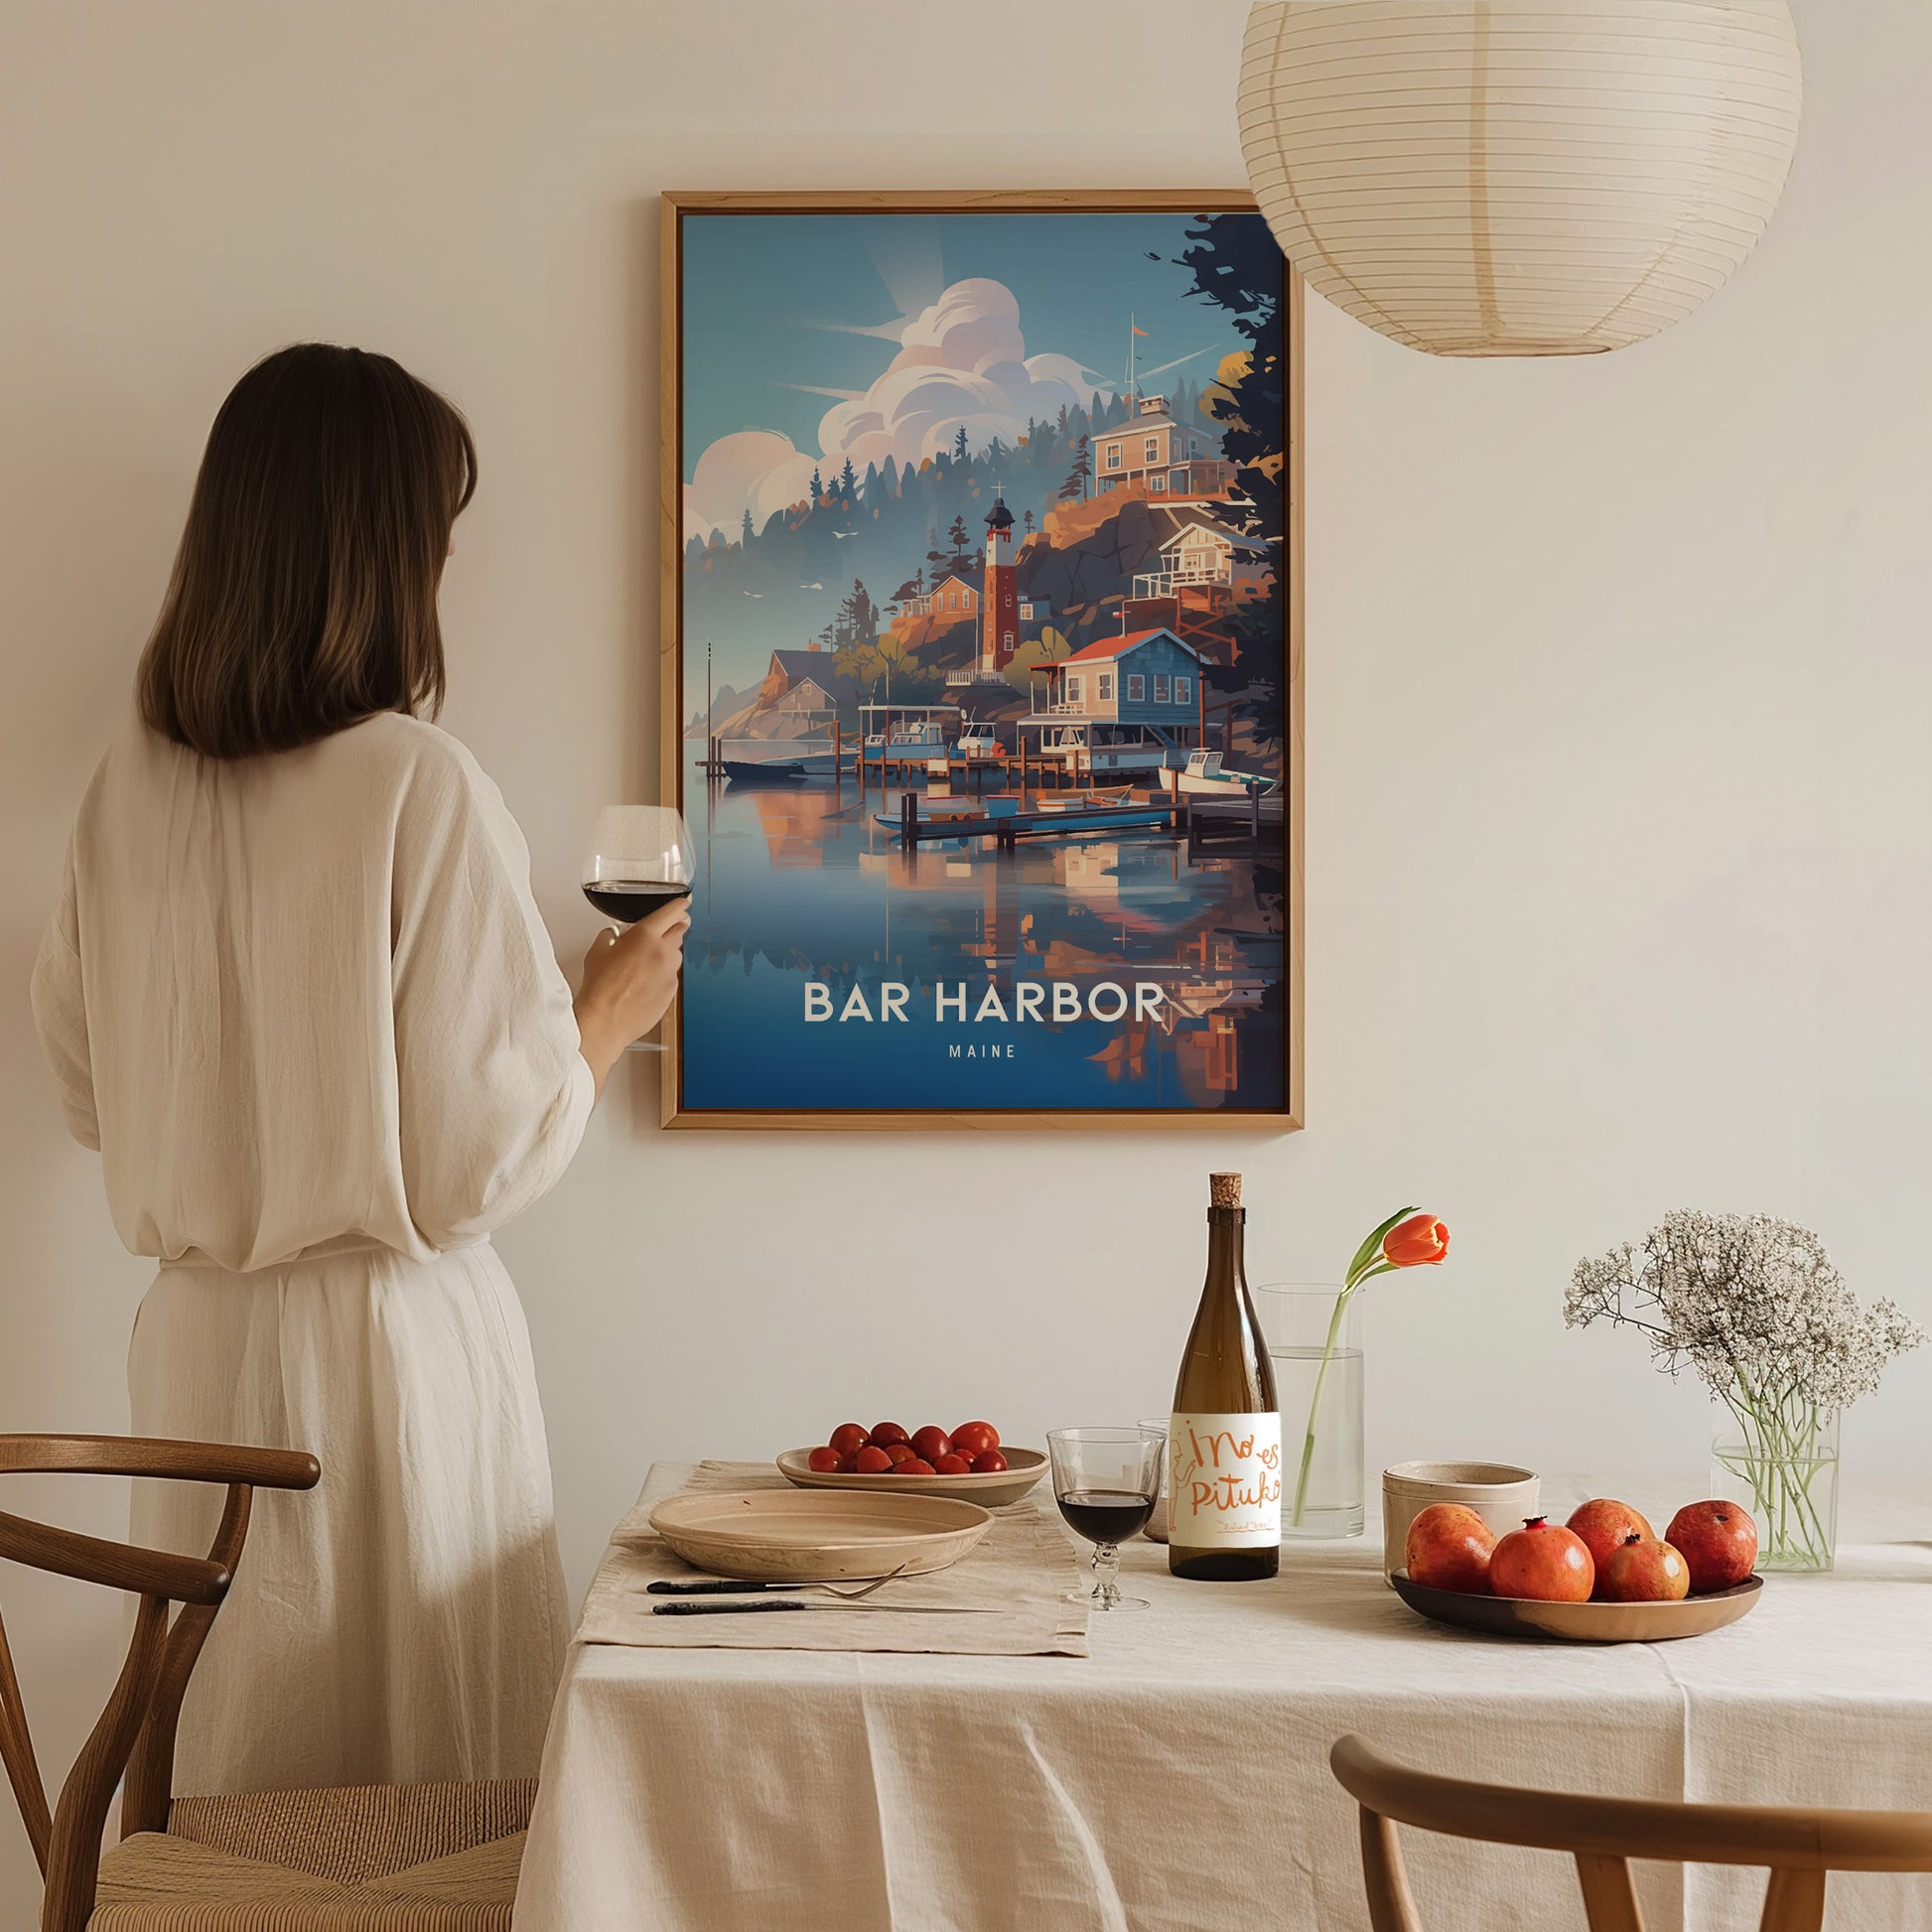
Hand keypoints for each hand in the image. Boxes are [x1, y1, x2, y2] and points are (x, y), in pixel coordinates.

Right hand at [574, 896, 690, 1094]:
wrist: (605, 1019)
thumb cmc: (600, 987)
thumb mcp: (597, 952)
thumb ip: (609, 937)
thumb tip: (612, 935)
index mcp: (644, 935)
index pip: (671, 912)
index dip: (679, 906)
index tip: (683, 904)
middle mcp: (662, 952)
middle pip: (679, 932)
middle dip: (676, 927)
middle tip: (669, 928)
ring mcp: (670, 973)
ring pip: (676, 955)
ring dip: (668, 953)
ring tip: (649, 961)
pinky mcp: (672, 992)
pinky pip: (672, 977)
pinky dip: (664, 975)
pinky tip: (647, 982)